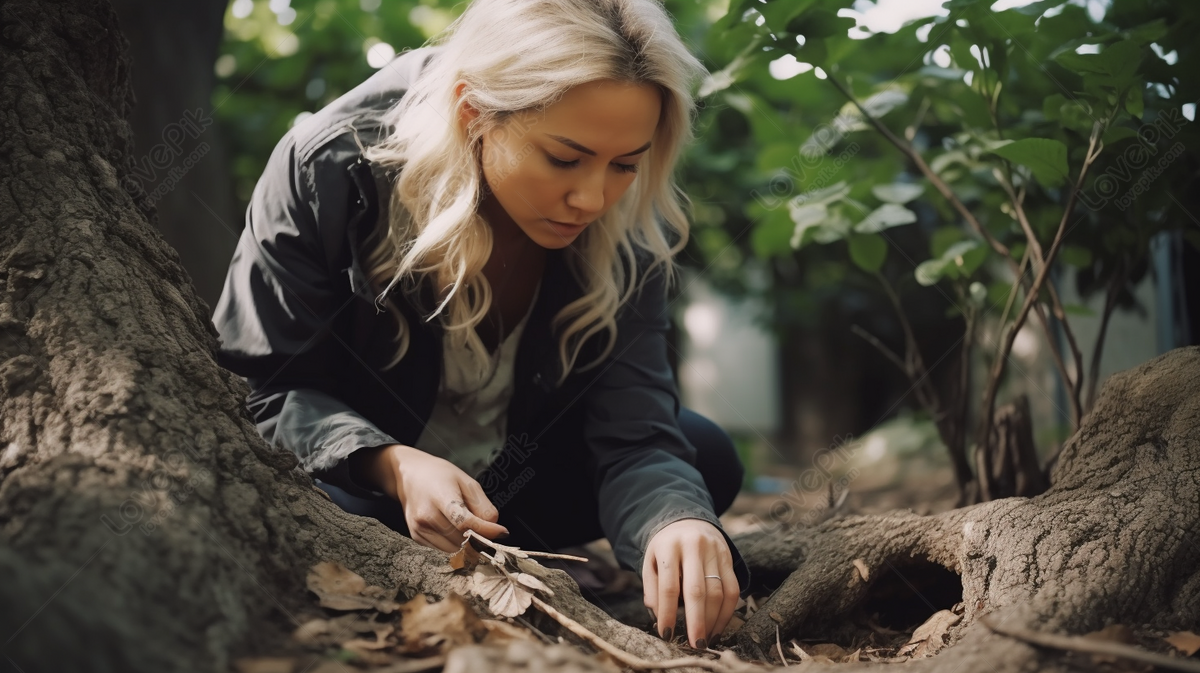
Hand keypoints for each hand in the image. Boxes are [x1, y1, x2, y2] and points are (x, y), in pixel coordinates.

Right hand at [350, 444, 507, 551]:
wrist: (409, 475)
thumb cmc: (441, 476)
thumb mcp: (467, 482)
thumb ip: (483, 506)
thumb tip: (495, 530)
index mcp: (441, 497)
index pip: (465, 523)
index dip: (486, 531)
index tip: (502, 532)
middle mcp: (426, 515)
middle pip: (460, 539)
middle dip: (479, 539)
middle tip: (488, 532)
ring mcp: (419, 528)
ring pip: (453, 549)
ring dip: (467, 545)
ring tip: (470, 530)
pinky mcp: (416, 537)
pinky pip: (443, 550)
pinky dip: (454, 545)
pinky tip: (454, 530)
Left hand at [641, 519, 738, 648]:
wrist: (688, 520)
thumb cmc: (666, 548)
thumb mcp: (651, 561)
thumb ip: (652, 587)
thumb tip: (658, 615)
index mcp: (669, 546)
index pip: (668, 585)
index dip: (667, 613)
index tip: (666, 634)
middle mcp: (694, 546)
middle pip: (697, 590)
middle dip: (697, 621)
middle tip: (695, 645)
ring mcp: (715, 550)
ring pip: (718, 591)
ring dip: (713, 620)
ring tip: (706, 640)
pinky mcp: (729, 557)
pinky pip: (733, 589)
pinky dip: (727, 612)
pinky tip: (718, 627)